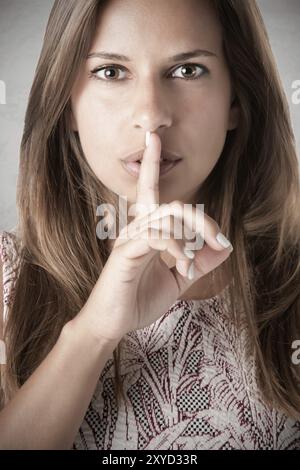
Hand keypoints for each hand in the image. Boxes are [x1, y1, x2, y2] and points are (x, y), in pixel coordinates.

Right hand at [75, 132, 232, 342]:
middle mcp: (136, 229)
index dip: (151, 163)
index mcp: (146, 231)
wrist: (112, 323)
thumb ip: (198, 263)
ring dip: (190, 238)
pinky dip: (177, 249)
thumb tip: (222, 248)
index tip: (153, 138)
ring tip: (192, 266)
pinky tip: (183, 266)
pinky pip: (156, 236)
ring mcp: (129, 239)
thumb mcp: (177, 281)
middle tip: (218, 241)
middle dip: (201, 218)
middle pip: (172, 204)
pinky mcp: (125, 253)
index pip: (150, 191)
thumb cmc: (138, 299)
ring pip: (166, 216)